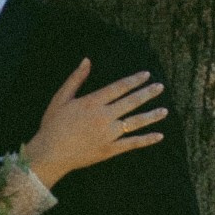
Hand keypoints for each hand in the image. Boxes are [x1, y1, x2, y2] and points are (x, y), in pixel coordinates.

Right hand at [25, 60, 166, 189]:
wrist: (49, 153)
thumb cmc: (52, 124)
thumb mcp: (61, 98)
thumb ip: (76, 79)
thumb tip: (87, 60)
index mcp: (92, 102)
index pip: (119, 87)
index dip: (134, 80)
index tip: (146, 74)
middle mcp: (104, 116)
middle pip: (131, 102)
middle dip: (147, 93)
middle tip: (160, 86)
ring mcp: (108, 134)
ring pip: (135, 122)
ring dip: (151, 115)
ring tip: (165, 110)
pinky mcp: (110, 149)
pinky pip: (132, 143)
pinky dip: (146, 139)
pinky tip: (159, 135)